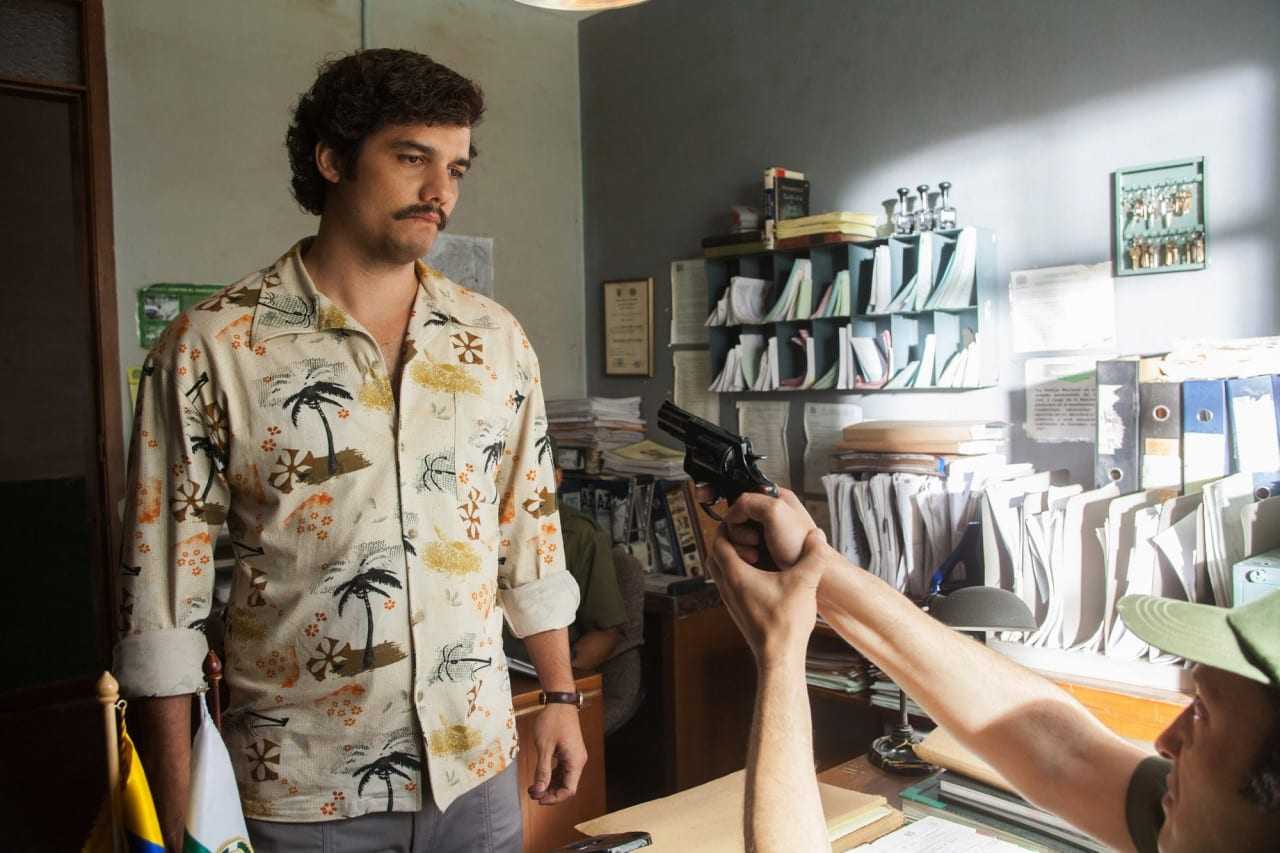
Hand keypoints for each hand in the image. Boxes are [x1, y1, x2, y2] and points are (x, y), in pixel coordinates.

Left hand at [528, 703, 586, 804]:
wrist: (560, 702)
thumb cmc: (553, 721)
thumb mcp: (544, 747)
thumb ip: (542, 770)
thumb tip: (538, 791)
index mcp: (575, 761)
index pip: (569, 790)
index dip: (554, 798)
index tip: (538, 799)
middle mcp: (578, 761)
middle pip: (567, 786)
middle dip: (550, 793)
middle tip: (532, 793)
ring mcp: (574, 756)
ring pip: (565, 779)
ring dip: (550, 785)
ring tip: (534, 787)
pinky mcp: (570, 752)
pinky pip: (563, 770)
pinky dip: (552, 776)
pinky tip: (540, 777)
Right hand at [703, 487, 818, 568]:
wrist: (813, 575)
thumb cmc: (801, 546)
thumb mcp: (775, 512)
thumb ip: (749, 503)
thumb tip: (730, 514)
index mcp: (775, 498)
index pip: (742, 498)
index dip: (738, 512)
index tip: (744, 523)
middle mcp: (769, 514)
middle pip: (736, 519)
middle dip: (740, 532)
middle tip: (755, 540)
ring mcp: (765, 533)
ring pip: (735, 536)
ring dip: (741, 547)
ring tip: (756, 553)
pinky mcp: (761, 550)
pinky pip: (740, 549)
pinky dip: (743, 555)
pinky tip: (755, 560)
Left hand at [705, 526, 828, 666]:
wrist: (779, 657)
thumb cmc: (786, 623)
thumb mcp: (804, 583)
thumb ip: (813, 556)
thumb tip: (818, 535)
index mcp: (736, 576)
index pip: (718, 542)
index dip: (728, 528)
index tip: (743, 522)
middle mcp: (727, 587)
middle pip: (714, 555)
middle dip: (727, 541)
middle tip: (747, 536)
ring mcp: (730, 601)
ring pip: (719, 571)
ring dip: (731, 558)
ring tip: (754, 554)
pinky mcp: (737, 611)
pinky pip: (728, 585)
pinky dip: (737, 574)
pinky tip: (761, 576)